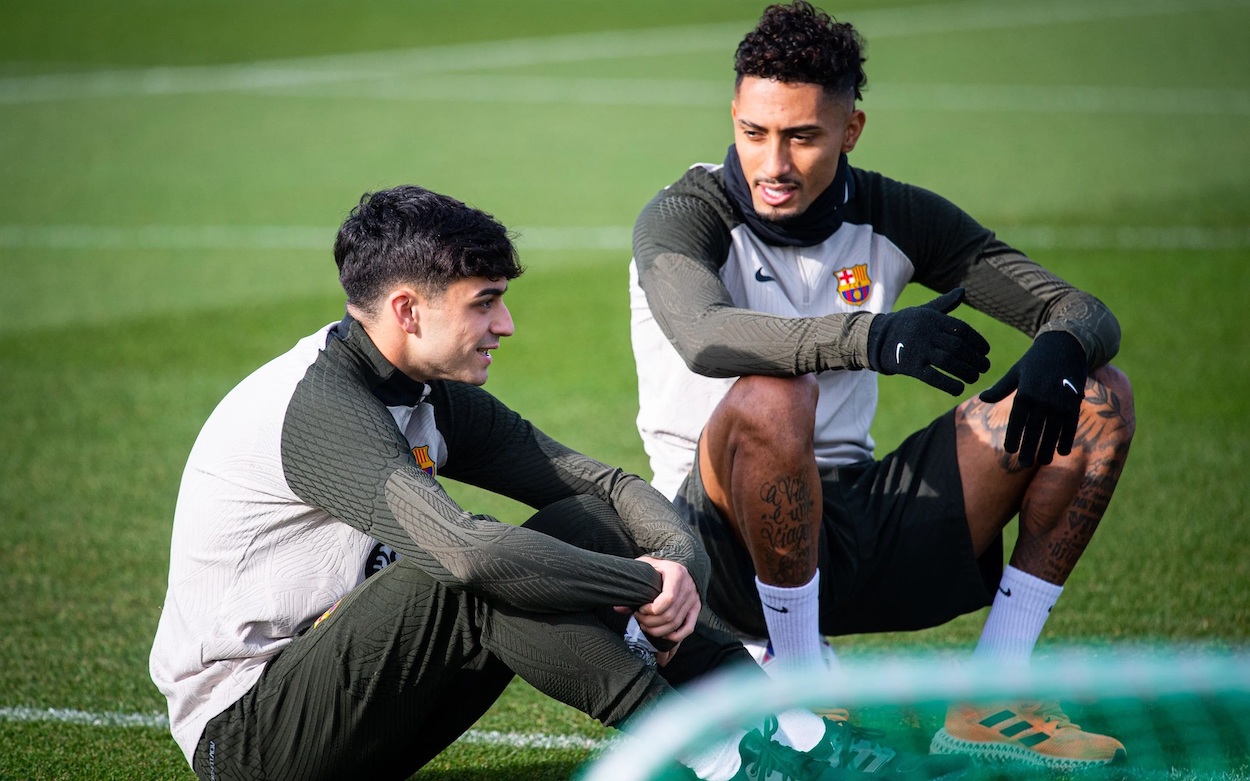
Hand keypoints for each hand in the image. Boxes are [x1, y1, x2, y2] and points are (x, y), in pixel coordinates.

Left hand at [614, 556, 700, 645]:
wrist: (680, 563)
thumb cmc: (660, 565)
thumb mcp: (645, 567)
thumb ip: (634, 585)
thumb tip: (619, 608)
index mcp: (676, 574)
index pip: (668, 598)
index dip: (652, 609)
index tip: (640, 608)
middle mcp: (687, 587)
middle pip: (670, 615)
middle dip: (650, 622)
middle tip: (639, 618)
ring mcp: (693, 599)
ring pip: (676, 623)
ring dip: (658, 630)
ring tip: (646, 625)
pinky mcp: (695, 607)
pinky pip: (688, 627)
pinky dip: (675, 635)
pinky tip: (663, 634)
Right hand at [867, 288, 990, 395]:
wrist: (876, 338)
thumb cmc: (905, 324)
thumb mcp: (924, 311)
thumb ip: (945, 303)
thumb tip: (963, 290)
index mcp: (932, 319)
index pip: (962, 330)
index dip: (977, 341)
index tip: (986, 351)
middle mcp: (926, 333)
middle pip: (957, 347)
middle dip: (975, 359)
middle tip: (985, 367)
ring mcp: (917, 350)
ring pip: (948, 362)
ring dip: (966, 372)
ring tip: (975, 377)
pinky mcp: (909, 366)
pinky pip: (933, 377)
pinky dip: (948, 384)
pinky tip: (959, 389)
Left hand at [979, 330, 1087, 466]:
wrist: (1065, 344)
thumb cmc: (1035, 359)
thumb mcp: (1015, 372)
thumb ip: (1000, 388)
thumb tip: (982, 398)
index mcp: (1024, 393)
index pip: (1016, 421)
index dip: (1013, 437)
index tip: (1009, 451)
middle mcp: (1042, 399)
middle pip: (1034, 430)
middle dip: (1029, 448)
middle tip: (1023, 464)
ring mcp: (1059, 401)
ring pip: (1052, 430)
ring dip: (1047, 448)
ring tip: (1042, 462)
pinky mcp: (1074, 401)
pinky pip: (1070, 424)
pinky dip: (1067, 438)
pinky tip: (1062, 451)